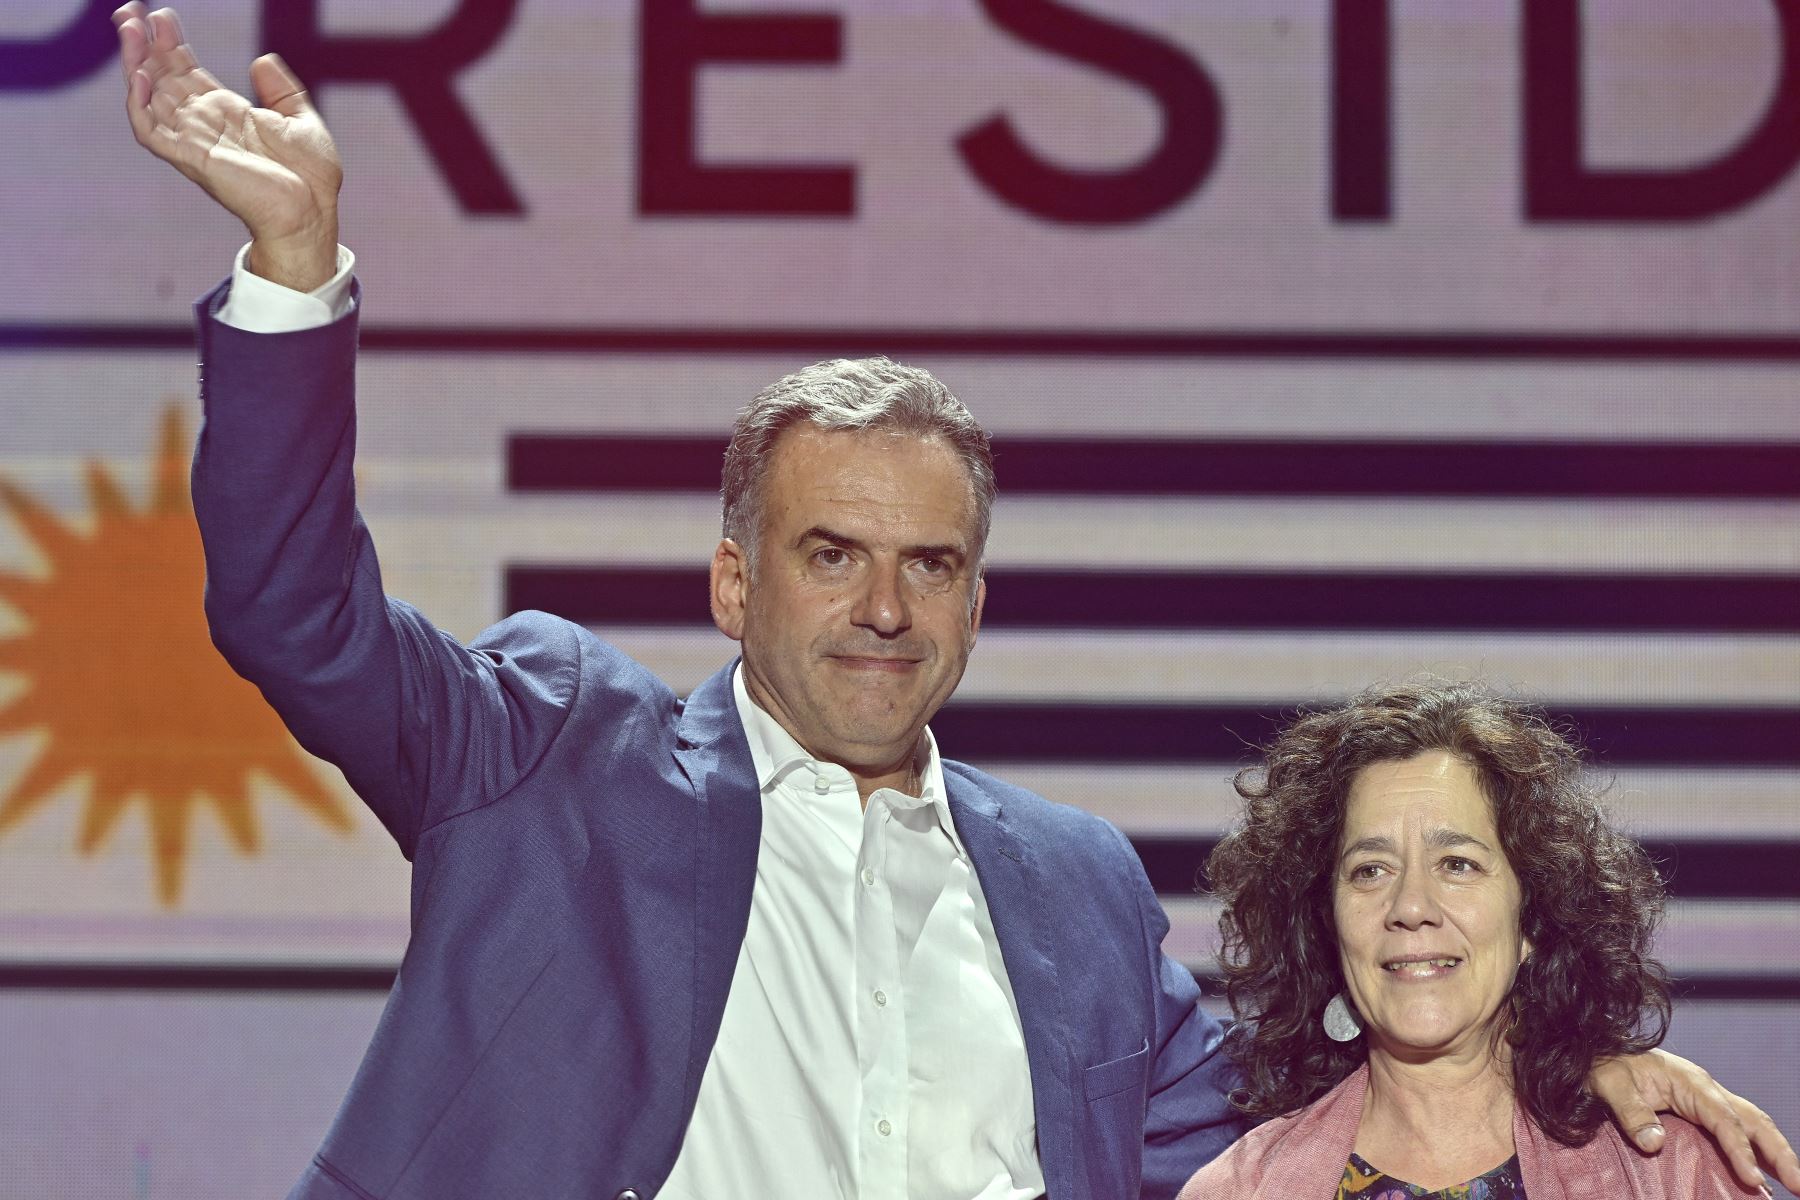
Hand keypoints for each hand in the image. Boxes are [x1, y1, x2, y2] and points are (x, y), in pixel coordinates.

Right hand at [114, 3, 341, 290]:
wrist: (315, 212)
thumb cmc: (312, 177)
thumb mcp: (301, 119)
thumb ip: (281, 90)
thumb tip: (263, 59)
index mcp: (227, 113)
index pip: (185, 71)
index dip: (169, 43)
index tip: (158, 14)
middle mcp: (204, 124)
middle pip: (161, 77)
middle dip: (143, 44)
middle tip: (129, 11)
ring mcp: (195, 141)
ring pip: (150, 97)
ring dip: (135, 62)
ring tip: (129, 28)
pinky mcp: (193, 160)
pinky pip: (153, 131)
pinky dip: (140, 104)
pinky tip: (140, 75)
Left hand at [1591, 1048, 1798, 1195]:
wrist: (1600, 1054)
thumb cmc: (1605, 1067)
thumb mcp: (1610, 1085)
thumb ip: (1632, 1112)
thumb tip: (1655, 1144)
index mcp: (1690, 1082)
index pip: (1724, 1119)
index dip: (1740, 1150)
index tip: (1752, 1180)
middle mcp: (1707, 1090)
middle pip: (1754, 1121)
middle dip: (1780, 1154)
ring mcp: (1708, 1100)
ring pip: (1753, 1126)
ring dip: (1776, 1155)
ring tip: (1796, 1185)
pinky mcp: (1703, 1111)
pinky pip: (1739, 1132)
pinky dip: (1757, 1153)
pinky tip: (1764, 1176)